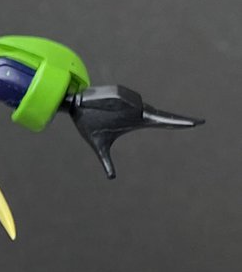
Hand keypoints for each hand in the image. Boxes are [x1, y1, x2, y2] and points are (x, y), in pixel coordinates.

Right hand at [68, 84, 200, 178]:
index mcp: (136, 121)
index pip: (163, 121)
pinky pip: (126, 102)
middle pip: (163, 116)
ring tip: (109, 114)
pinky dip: (122, 105)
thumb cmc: (88, 123)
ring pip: (138, 110)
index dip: (178, 123)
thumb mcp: (99, 146)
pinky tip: (113, 107)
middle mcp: (137, 111)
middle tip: (198, 123)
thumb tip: (112, 178)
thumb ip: (107, 161)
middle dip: (179, 120)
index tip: (195, 124)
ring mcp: (132, 102)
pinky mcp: (123, 94)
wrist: (74, 105)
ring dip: (126, 113)